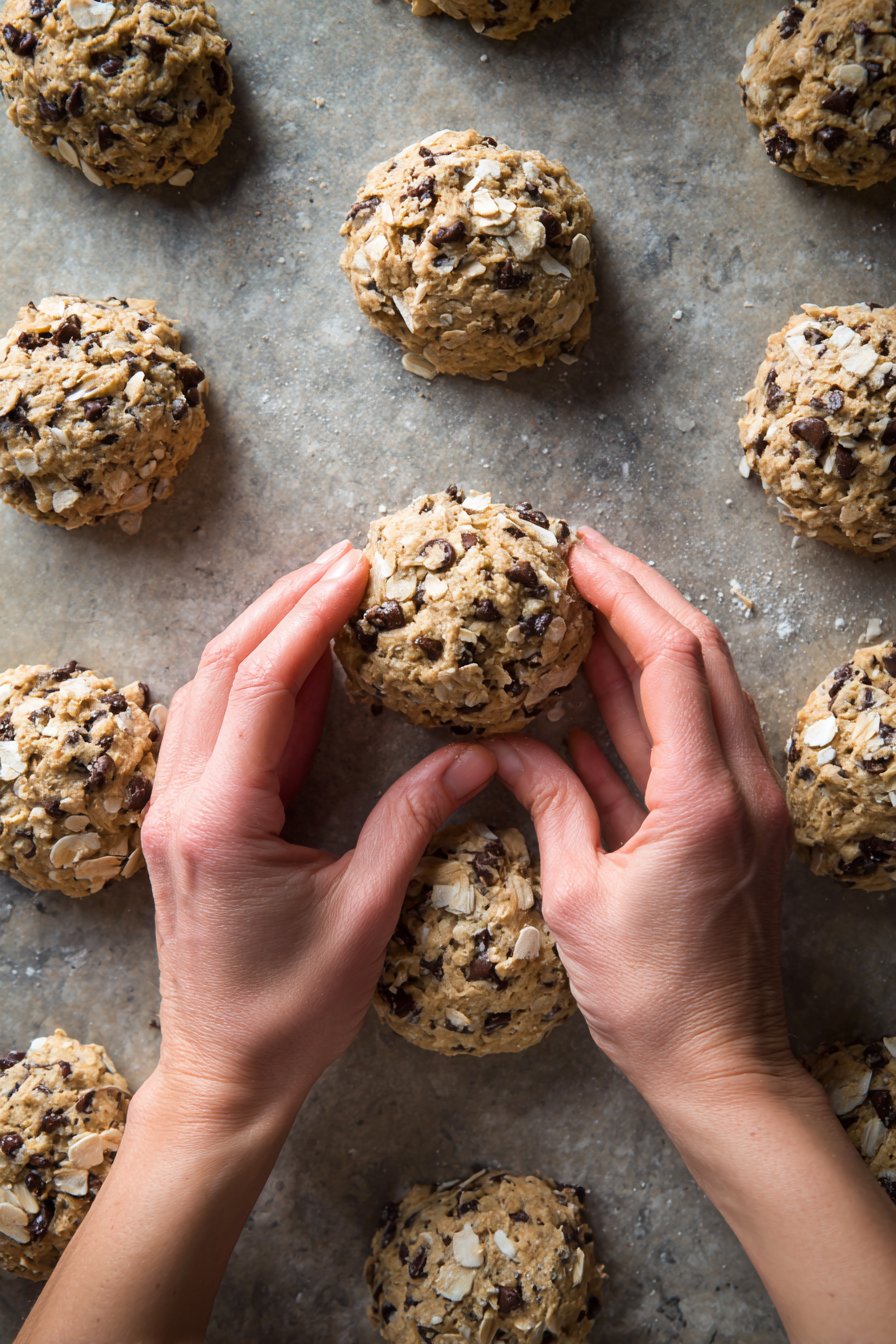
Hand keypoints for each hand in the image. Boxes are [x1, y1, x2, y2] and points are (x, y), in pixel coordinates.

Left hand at [140, 541, 495, 1115]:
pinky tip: (300, 663)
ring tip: (326, 591)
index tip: (356, 569)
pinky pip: (214, 728)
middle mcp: (182, 804)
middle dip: (284, 604)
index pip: (260, 687)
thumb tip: (476, 755)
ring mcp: (174, 811)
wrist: (226, 1074)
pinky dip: (255, 682)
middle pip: (221, 670)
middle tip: (347, 560)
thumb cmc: (292, 1012)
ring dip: (264, 634)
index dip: (310, 618)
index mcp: (219, 822)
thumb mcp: (364, 914)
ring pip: (208, 691)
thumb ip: (412, 821)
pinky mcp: (186, 822)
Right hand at [489, 528, 795, 1107]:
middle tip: (582, 558)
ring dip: (640, 647)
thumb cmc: (650, 996)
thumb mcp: (576, 896)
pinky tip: (589, 696)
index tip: (577, 557)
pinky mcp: (726, 825)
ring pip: (695, 694)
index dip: (624, 597)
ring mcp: (741, 803)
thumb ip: (549, 804)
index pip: (671, 659)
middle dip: (640, 597)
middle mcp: (740, 785)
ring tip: (581, 607)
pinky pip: (682, 745)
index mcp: (706, 795)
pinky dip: (639, 713)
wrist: (719, 1065)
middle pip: (698, 657)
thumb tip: (507, 746)